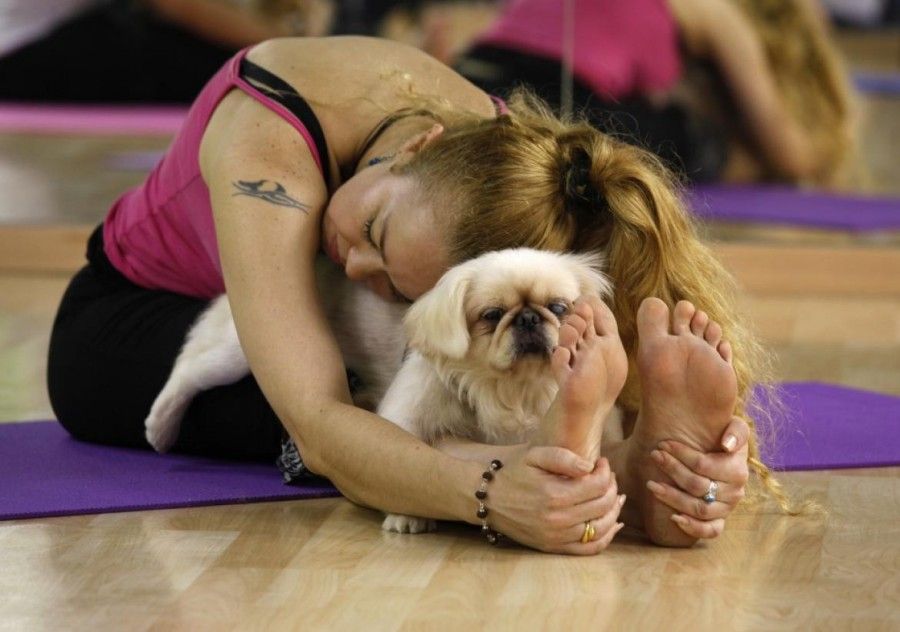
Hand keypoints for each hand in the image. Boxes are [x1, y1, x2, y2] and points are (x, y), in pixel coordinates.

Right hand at [488, 447, 625, 553]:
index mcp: (554, 494)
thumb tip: (589, 466)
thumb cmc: (513, 473)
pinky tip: (612, 522)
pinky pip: (590, 549)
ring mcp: (556, 537)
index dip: (605, 471)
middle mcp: (557, 520)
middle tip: (607, 477)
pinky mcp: (554, 548)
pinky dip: (607, 537)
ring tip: (614, 496)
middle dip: (612, 487)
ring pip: (602, 528)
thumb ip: (562, 457)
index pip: (598, 485)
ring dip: (614, 511)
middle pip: (603, 505)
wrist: (488, 499)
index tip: (601, 462)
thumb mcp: (533, 456)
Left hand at [645, 417, 750, 538]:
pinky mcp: (719, 521)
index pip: (704, 465)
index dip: (682, 455)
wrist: (720, 453)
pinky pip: (710, 531)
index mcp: (738, 470)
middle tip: (654, 457)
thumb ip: (736, 431)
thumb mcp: (734, 427)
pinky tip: (674, 518)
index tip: (662, 445)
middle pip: (698, 486)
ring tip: (652, 485)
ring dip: (673, 498)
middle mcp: (735, 492)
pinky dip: (693, 528)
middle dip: (672, 470)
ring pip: (699, 509)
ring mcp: (726, 508)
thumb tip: (726, 446)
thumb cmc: (722, 438)